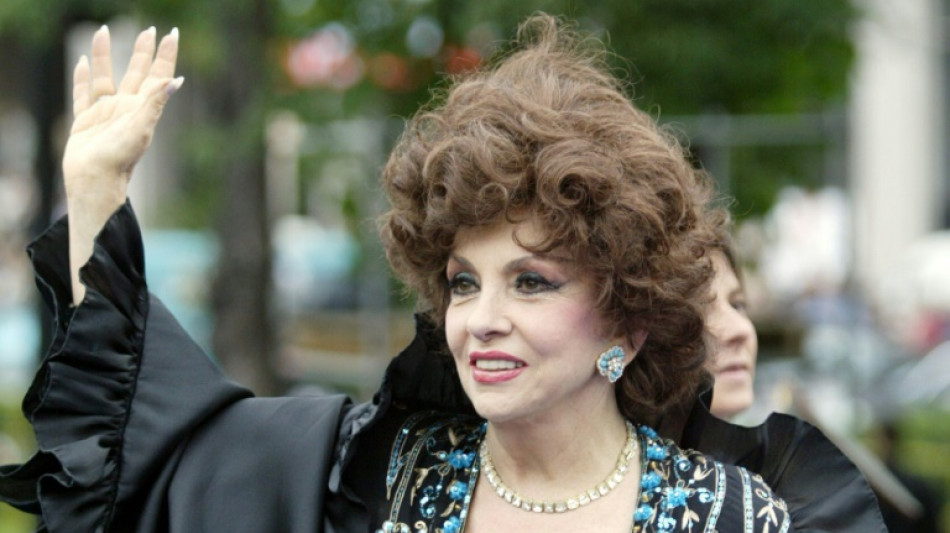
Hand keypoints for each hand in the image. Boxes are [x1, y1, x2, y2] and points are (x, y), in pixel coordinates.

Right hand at [63, 25, 181, 203]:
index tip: (172, 34)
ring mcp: (105, 113)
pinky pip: (83, 94)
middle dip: (143, 51)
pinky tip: (83, 63)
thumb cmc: (120, 156)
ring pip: (106, 76)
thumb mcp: (142, 126)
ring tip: (103, 31)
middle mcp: (126, 108)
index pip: (158, 74)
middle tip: (150, 30)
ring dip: (105, 55)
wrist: (94, 179)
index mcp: (143, 107)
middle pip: (137, 72)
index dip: (165, 55)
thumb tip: (177, 79)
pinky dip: (82, 78)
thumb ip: (156, 101)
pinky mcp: (85, 121)